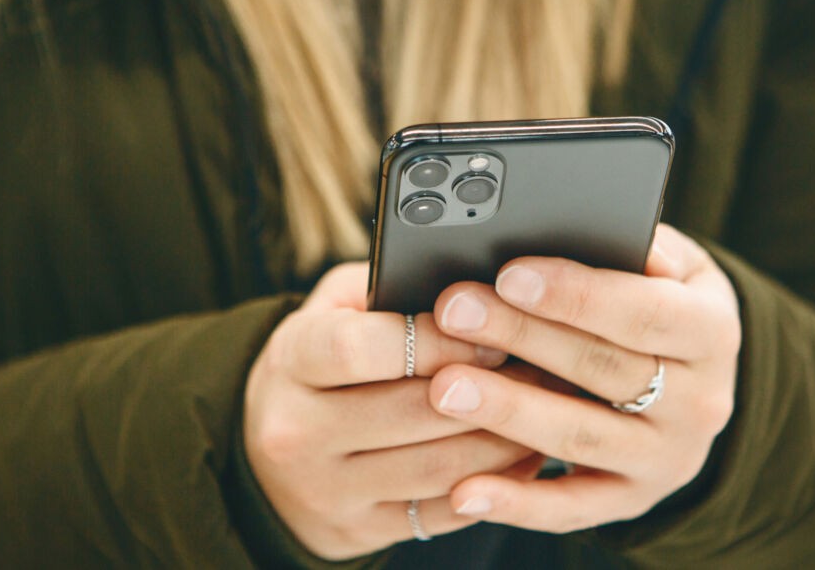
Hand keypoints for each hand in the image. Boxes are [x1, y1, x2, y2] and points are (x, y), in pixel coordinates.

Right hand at [242, 263, 544, 559]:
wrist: (270, 458)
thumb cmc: (324, 363)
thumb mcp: (334, 310)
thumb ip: (387, 288)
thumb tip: (471, 284)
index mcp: (292, 360)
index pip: (360, 348)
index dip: (434, 339)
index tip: (487, 333)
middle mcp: (297, 431)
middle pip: (411, 411)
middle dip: (489, 390)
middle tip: (541, 369)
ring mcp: (326, 489)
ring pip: (436, 468)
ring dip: (503, 440)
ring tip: (544, 410)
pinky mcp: (357, 530)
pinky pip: (441, 513)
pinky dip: (493, 486)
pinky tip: (524, 458)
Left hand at [426, 224, 740, 531]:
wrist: (696, 386)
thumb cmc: (661, 304)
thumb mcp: (672, 266)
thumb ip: (636, 245)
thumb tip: (579, 220)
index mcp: (713, 332)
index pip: (644, 311)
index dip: (576, 294)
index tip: (509, 274)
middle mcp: (701, 402)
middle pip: (602, 369)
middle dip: (522, 336)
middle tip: (453, 312)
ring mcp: (668, 459)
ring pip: (581, 435)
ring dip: (509, 412)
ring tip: (443, 388)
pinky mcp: (632, 500)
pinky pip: (572, 508)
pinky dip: (516, 504)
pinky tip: (463, 492)